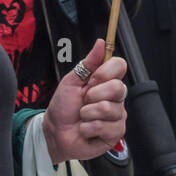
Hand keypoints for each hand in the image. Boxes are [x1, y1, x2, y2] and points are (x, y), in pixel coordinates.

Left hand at [42, 38, 127, 162]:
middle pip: (118, 88)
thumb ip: (88, 62)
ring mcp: (116, 115)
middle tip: (84, 101)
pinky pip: (106, 126)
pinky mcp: (115, 132)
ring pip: (110, 109)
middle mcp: (114, 97)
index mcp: (105, 82)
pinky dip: (89, 128)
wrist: (55, 132)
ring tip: (83, 117)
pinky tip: (86, 128)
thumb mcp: (72, 81)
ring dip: (88, 114)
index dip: (105, 72)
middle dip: (93, 95)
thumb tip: (101, 43)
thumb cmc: (63, 107)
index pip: (120, 66)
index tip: (91, 80)